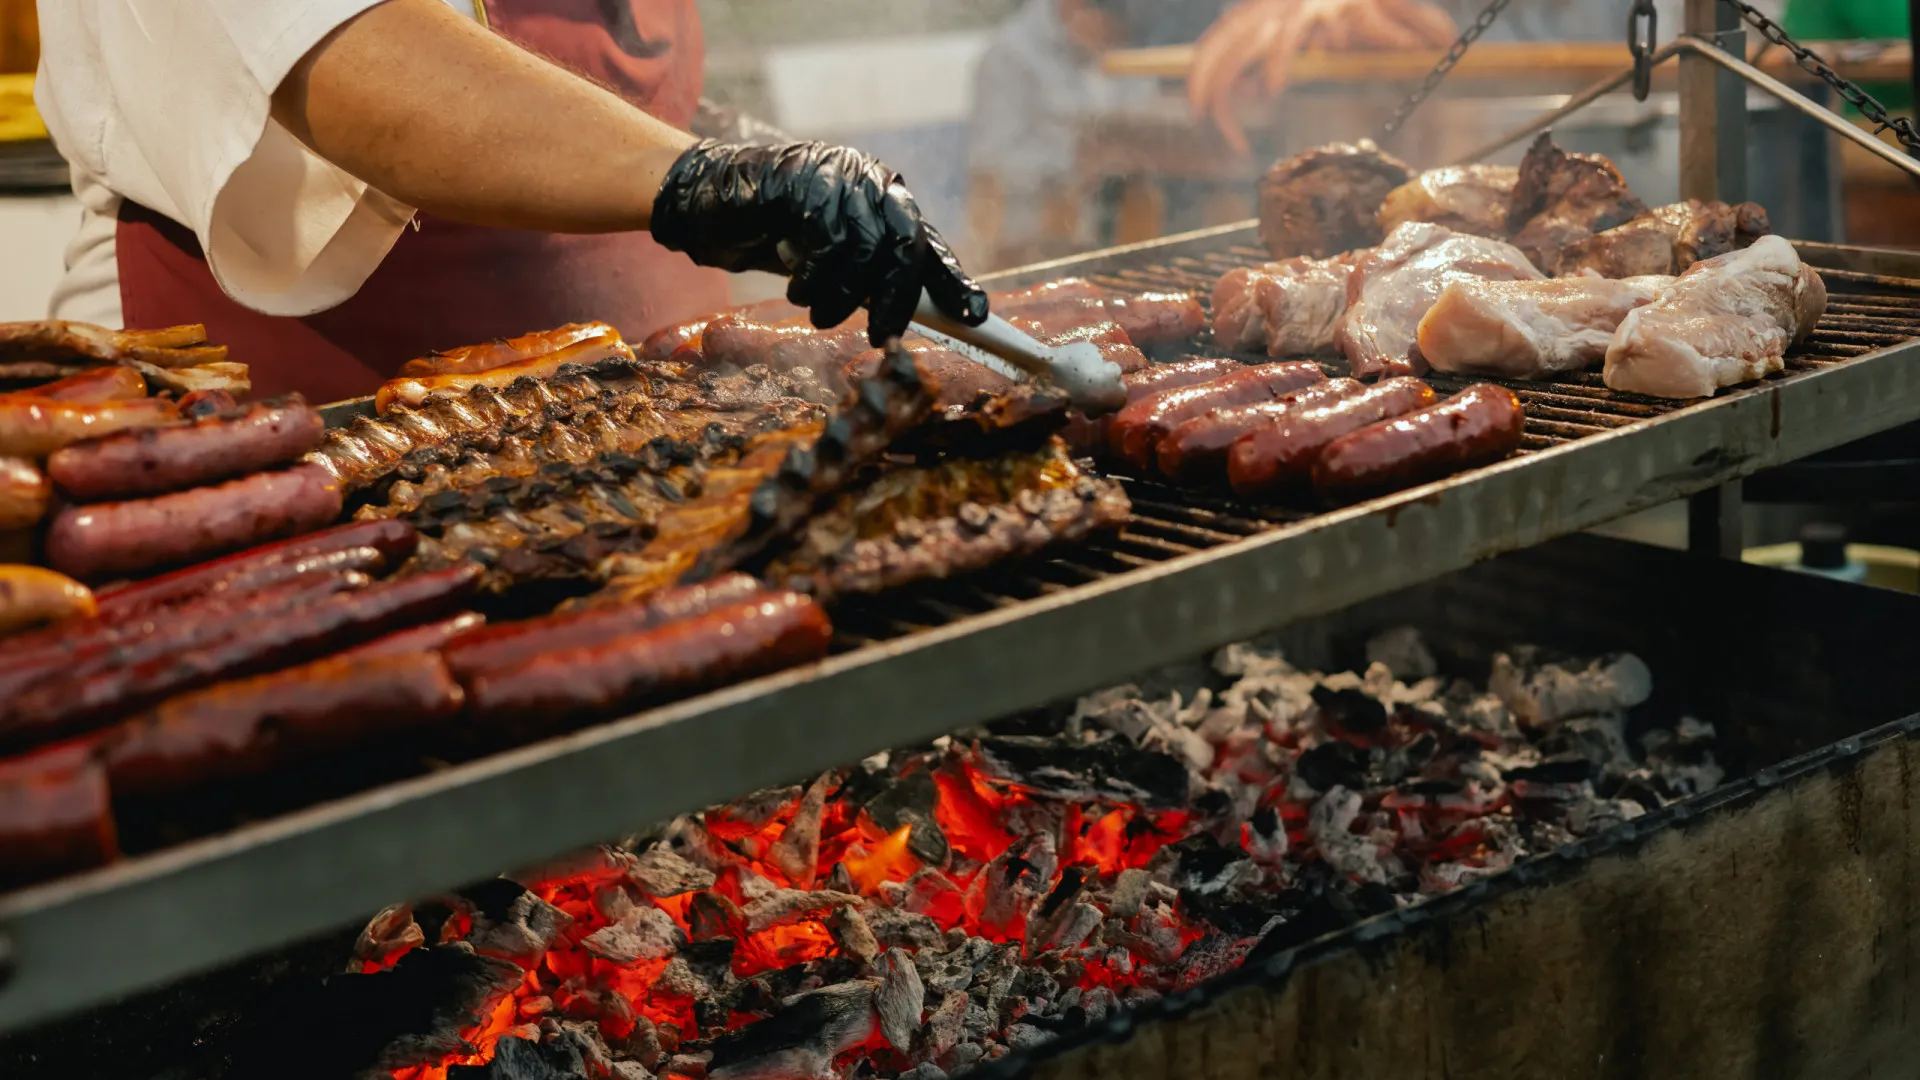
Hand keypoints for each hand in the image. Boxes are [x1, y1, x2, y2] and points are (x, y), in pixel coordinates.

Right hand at [650, 140, 987, 345]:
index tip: (976, 315)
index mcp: (884, 201)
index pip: (927, 244)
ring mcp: (840, 178)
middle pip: (905, 247)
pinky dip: (815, 278)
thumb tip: (906, 318)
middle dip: (897, 301)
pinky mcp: (806, 182)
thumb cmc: (777, 236)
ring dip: (843, 297)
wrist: (714, 200)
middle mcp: (871, 183)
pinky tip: (799, 289)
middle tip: (883, 338)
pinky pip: (828, 242)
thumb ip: (869, 278)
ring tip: (819, 312)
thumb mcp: (832, 263)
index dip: (953, 280)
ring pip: (866, 251)